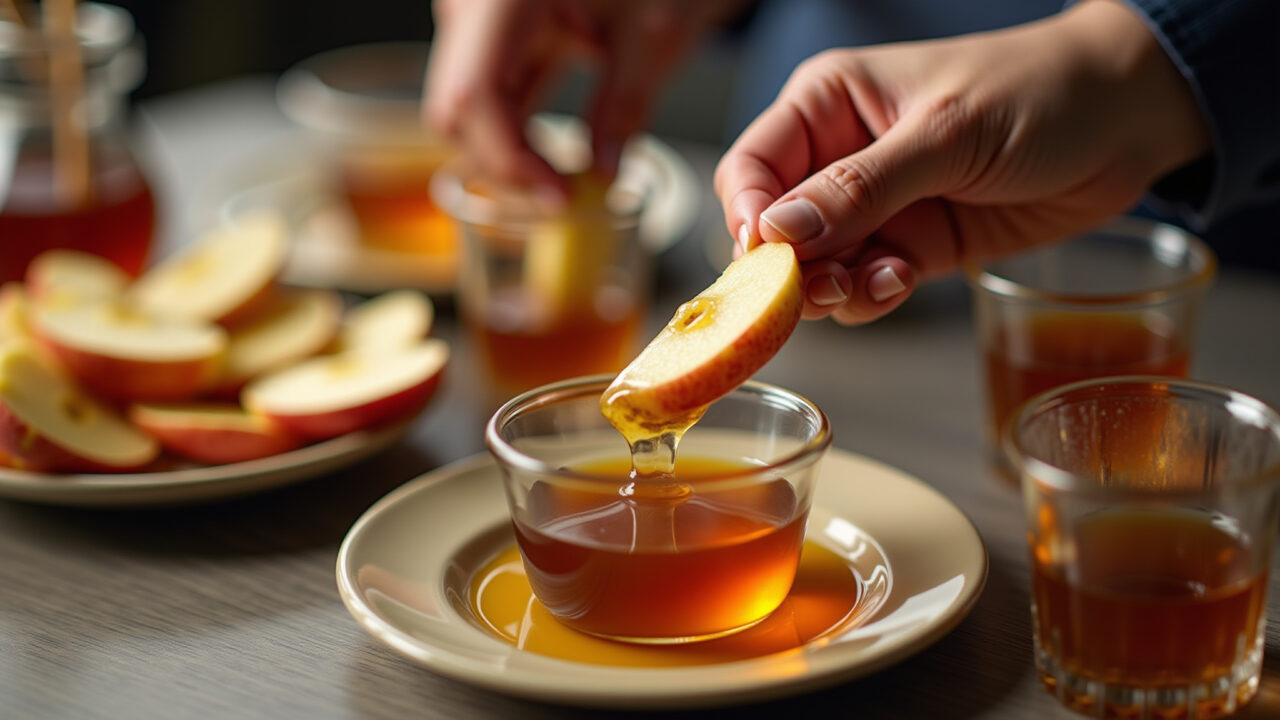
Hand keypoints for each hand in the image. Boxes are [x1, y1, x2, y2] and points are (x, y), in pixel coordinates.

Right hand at [426, 0, 737, 196]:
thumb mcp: (651, 33)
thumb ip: (623, 108)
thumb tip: (603, 175)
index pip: (474, 96)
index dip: (510, 159)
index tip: (557, 196)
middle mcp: (471, 4)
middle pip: (458, 104)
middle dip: (505, 160)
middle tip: (562, 196)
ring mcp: (474, 14)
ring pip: (469, 101)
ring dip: (513, 144)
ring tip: (565, 177)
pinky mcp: (489, 26)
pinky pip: (489, 84)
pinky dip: (520, 121)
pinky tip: (556, 147)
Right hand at [715, 0, 1208, 324]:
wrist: (1127, 121)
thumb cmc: (1038, 92)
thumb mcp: (945, 134)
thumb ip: (860, 188)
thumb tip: (778, 233)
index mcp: (828, 103)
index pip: (750, 167)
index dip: (746, 216)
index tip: (765, 258)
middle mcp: (839, 156)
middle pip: (774, 229)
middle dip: (791, 266)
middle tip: (824, 288)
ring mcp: (875, 208)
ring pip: (816, 268)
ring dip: (834, 289)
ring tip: (881, 281)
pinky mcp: (911, 246)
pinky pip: (864, 285)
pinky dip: (872, 295)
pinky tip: (902, 281)